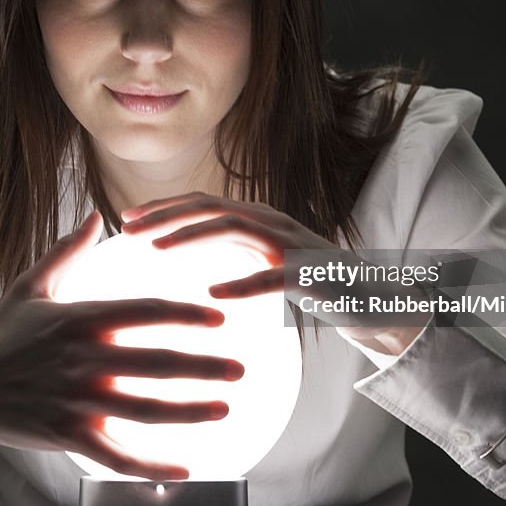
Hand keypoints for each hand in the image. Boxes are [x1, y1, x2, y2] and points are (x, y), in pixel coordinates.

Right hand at [0, 211, 243, 479]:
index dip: (185, 315)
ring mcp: (76, 400)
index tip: (219, 319)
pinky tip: (185, 469)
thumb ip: (66, 251)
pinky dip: (152, 466)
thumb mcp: (30, 286)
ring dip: (189, 411)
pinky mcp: (67, 436)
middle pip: (155, 362)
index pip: (144, 312)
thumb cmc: (1, 336)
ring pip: (144, 410)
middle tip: (240, 369)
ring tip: (225, 408)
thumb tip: (95, 215)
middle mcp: (83, 359)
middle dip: (203, 366)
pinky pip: (117, 455)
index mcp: (80, 318)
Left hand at [121, 193, 427, 355]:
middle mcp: (274, 223)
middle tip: (129, 230)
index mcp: (260, 221)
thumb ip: (236, 256)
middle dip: (167, 215)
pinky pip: (274, 276)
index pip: (205, 204)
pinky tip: (214, 294)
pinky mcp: (313, 273)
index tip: (128, 219)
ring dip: (193, 237)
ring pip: (236, 229)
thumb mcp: (268, 266)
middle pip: (212, 208)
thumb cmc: (316, 287)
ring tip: (158, 251)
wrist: (377, 301)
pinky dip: (243, 282)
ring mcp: (295, 244)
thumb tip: (189, 264)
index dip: (165, 207)